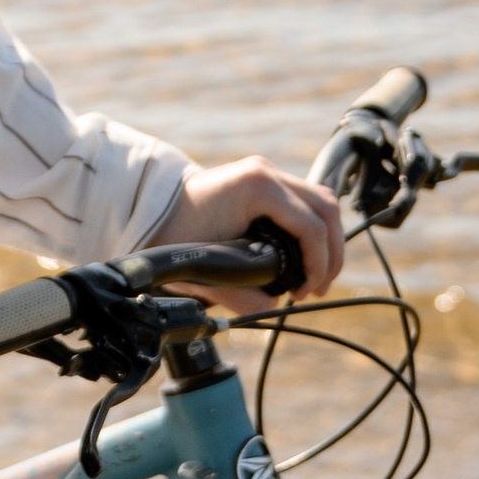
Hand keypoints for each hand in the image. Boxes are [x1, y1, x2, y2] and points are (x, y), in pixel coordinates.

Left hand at [149, 157, 345, 302]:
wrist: (149, 210)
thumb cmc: (173, 235)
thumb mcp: (205, 271)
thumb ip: (241, 295)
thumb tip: (274, 306)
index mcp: (256, 186)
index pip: (310, 225)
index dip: (318, 264)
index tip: (306, 292)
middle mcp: (266, 172)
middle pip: (325, 208)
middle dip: (330, 253)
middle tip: (317, 288)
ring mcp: (266, 172)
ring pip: (321, 201)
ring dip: (326, 240)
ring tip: (315, 277)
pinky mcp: (264, 180)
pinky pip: (304, 201)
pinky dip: (313, 228)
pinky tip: (305, 256)